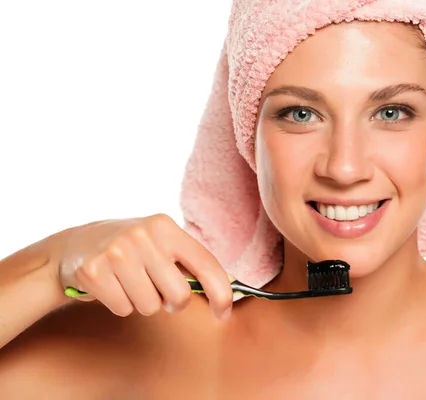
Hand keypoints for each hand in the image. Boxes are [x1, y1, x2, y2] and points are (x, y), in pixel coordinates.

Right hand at [57, 214, 232, 318]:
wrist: (75, 244)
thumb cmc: (131, 247)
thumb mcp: (162, 243)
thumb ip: (193, 261)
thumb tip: (235, 284)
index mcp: (166, 227)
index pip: (206, 264)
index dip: (221, 294)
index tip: (224, 313)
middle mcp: (143, 235)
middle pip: (178, 296)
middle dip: (171, 302)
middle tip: (157, 289)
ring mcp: (117, 251)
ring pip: (150, 307)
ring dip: (143, 302)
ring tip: (130, 282)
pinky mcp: (94, 270)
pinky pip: (124, 309)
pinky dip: (120, 304)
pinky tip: (112, 286)